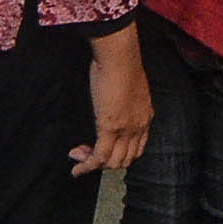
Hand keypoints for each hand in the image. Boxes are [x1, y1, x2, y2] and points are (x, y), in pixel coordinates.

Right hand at [72, 23, 153, 173]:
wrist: (120, 54)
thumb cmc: (121, 62)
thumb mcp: (128, 86)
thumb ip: (124, 98)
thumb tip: (112, 99)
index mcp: (145, 117)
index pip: (137, 148)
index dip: (119, 154)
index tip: (101, 148)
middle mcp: (139, 126)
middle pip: (125, 159)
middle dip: (104, 162)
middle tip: (84, 152)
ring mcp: (126, 128)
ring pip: (112, 162)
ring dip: (94, 165)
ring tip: (77, 157)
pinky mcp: (110, 126)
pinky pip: (99, 156)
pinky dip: (87, 166)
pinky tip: (76, 169)